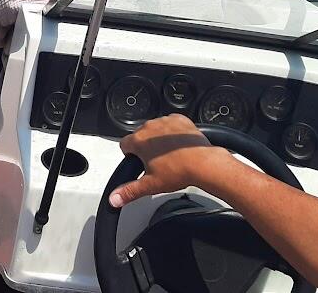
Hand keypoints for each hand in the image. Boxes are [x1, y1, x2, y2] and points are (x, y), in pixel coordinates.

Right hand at [108, 114, 227, 207]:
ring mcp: (165, 121)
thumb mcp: (150, 185)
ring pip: (155, 129)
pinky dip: (173, 132)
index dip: (130, 155)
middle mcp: (150, 127)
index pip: (124, 144)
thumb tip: (114, 199)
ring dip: (159, 138)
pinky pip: (171, 124)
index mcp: (139, 141)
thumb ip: (129, 191)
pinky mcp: (179, 120)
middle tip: (157, 162)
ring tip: (170, 154)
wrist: (203, 163)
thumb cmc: (178, 171)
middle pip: (140, 136)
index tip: (138, 162)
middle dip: (146, 147)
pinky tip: (178, 145)